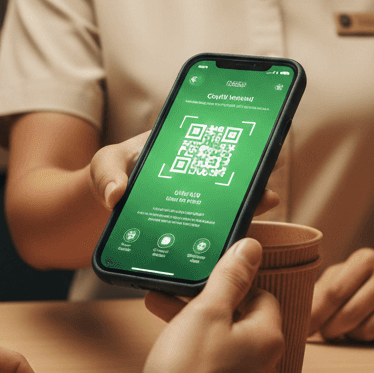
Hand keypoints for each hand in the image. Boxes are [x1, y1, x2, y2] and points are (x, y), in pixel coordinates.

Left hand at [91, 132, 280, 215]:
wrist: (101, 208)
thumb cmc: (108, 176)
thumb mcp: (104, 165)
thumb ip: (108, 174)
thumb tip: (117, 195)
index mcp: (178, 150)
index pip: (212, 142)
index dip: (237, 140)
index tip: (258, 138)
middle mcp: (193, 175)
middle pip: (229, 171)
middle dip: (253, 168)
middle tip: (272, 167)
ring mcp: (195, 201)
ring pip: (228, 200)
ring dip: (249, 199)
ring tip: (266, 198)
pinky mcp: (190, 227)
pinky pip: (212, 228)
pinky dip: (226, 230)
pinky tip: (238, 235)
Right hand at [141, 238, 283, 372]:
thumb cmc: (189, 372)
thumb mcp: (208, 311)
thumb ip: (231, 277)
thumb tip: (252, 249)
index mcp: (268, 339)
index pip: (262, 297)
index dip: (234, 285)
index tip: (209, 282)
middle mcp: (267, 369)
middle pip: (242, 325)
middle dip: (208, 309)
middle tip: (178, 299)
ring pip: (227, 351)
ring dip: (200, 334)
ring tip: (165, 324)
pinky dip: (198, 363)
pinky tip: (174, 361)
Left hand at [308, 248, 373, 343]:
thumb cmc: (364, 277)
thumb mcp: (343, 273)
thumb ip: (320, 291)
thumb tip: (297, 315)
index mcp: (366, 259)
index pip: (334, 293)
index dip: (315, 315)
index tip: (302, 330)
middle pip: (350, 315)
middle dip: (332, 329)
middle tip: (326, 331)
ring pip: (367, 332)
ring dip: (353, 335)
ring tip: (352, 324)